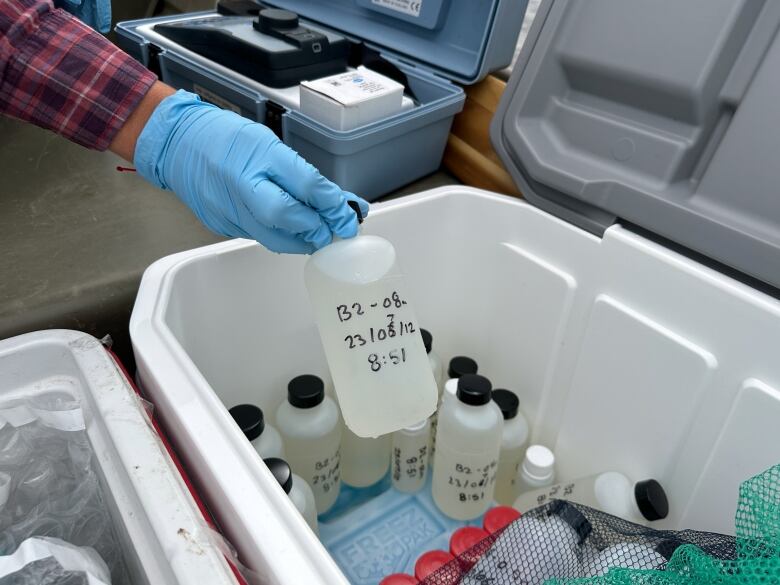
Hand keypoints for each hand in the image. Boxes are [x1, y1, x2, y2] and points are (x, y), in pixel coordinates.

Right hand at [133, 90, 368, 253]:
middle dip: (317, 228)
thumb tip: (339, 201)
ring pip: (274, 237)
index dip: (333, 204)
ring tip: (317, 236)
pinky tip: (291, 232)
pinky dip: (280, 237)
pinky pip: (258, 236)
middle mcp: (242, 182)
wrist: (178, 143)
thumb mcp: (270, 144)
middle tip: (333, 232)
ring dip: (302, 241)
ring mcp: (229, 207)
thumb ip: (303, 175)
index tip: (348, 214)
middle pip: (288, 216)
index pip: (307, 184)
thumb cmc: (227, 138)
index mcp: (260, 154)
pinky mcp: (221, 224)